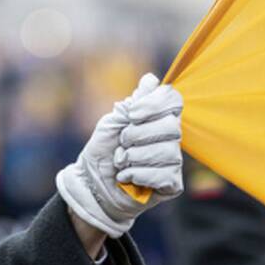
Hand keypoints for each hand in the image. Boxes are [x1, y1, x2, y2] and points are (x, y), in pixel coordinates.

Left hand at [56, 73, 183, 236]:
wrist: (91, 185)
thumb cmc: (103, 151)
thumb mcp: (112, 122)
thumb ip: (133, 103)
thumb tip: (151, 79)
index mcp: (158, 118)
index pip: (173, 100)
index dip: (153, 105)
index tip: (131, 115)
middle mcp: (170, 138)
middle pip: (172, 126)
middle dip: (138, 135)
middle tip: (122, 143)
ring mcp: (173, 161)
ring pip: (168, 152)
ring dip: (135, 156)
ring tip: (121, 161)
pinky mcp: (172, 184)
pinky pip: (165, 174)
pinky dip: (139, 174)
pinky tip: (126, 176)